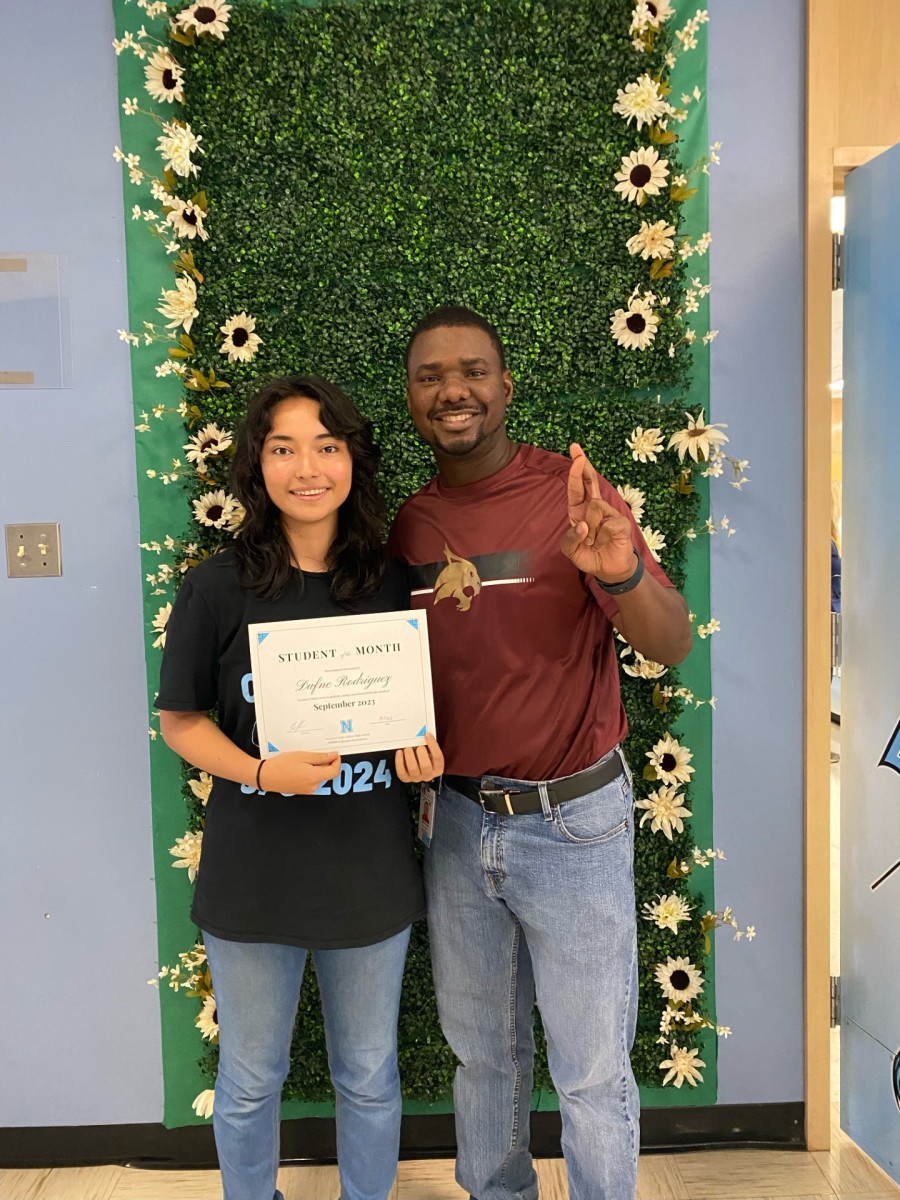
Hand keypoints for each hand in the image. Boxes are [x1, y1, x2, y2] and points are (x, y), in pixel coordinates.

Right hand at [259, 750, 340, 794]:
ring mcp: (307, 790)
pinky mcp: (302, 791)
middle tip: (316, 753)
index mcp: (314, 777)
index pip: (334, 771)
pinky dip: (311, 772)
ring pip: (319, 776)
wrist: (265, 776)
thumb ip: (320, 757)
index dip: (337, 761)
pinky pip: (312, 780)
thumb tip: (333, 756)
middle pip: (327, 773)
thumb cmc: (280, 765)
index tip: (334, 754)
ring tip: (304, 759)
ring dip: (317, 767)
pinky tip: (301, 766)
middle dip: (325, 763)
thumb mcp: (302, 756)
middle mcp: (313, 786)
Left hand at [395, 732, 444, 782]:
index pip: (438, 757)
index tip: (427, 735)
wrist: (417, 765)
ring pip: (413, 769)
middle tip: (417, 744)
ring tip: (407, 747)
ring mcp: (417, 778)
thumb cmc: (425, 755)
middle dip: (420, 753)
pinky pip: (401, 772)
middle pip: (425, 766)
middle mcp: (429, 775)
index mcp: (438, 768)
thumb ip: (429, 744)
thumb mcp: (430, 751)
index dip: (433, 745)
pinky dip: (399, 761)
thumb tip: (424, 733)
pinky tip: (399, 752)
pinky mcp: (406, 779)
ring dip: (409, 756)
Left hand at [561, 443, 637, 581]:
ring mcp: (609, 514)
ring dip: (589, 527)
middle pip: (590, 482)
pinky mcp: (621, 523)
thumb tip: (582, 524)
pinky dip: (600, 538)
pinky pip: (607, 525)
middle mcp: (594, 508)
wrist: (608, 570)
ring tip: (592, 541)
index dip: (576, 471)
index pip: (577, 487)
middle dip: (583, 466)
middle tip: (576, 449)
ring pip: (594, 507)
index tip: (575, 452)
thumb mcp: (571, 550)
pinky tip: (602, 544)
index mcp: (579, 511)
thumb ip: (571, 538)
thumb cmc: (589, 556)